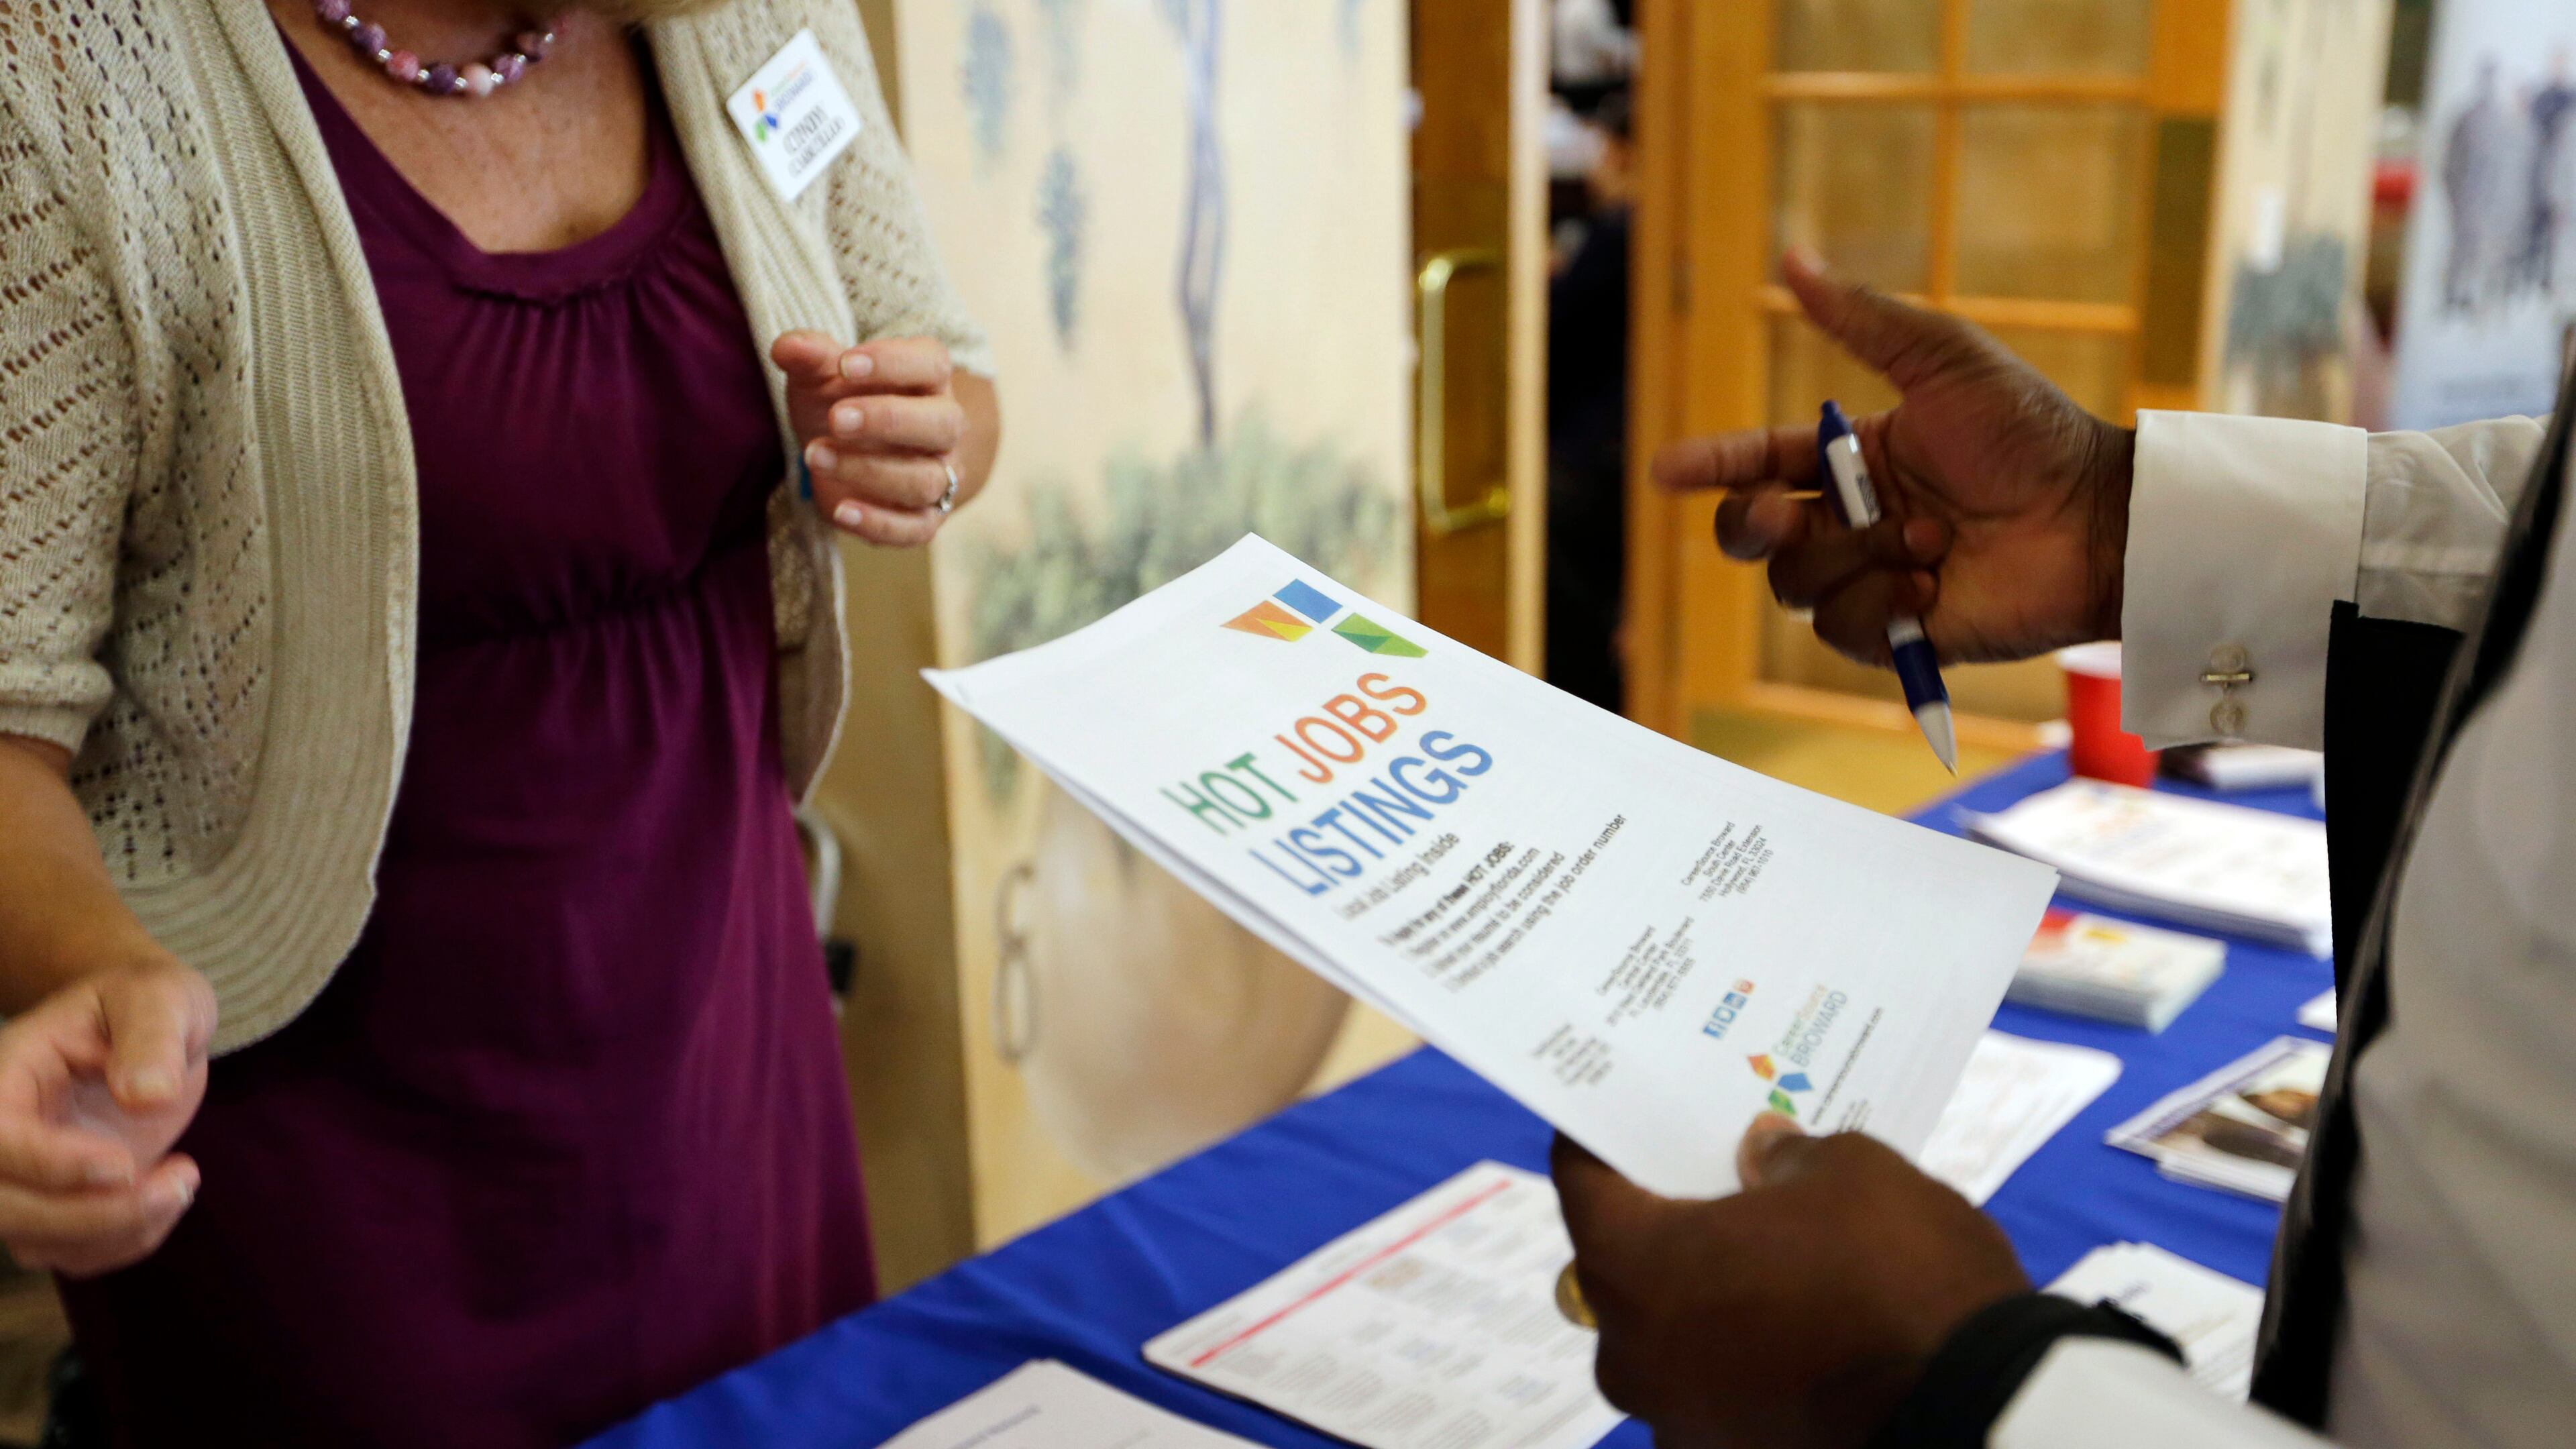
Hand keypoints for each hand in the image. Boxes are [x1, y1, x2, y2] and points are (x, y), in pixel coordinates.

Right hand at [0, 957, 214, 1276]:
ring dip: (121, 1231)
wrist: (146, 1029)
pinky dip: (130, 1241)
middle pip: (5, 1208)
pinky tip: (172, 1191)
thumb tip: (146, 1097)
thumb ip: (151, 1036)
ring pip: (37, 1242)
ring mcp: (23, 1178)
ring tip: (185, 1179)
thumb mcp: (157, 997)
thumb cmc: (146, 1003)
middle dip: (93, 1215)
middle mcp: (1, 1133)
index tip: (125, 1165)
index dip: (51, 1165)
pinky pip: (75, 1254)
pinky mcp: (55, 1208)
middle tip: (180, 1182)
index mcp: (4, 1078)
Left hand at [772, 332, 966, 548]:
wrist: (848, 453)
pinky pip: (917, 529)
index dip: (892, 363)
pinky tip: (840, 510)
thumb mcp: (821, 376)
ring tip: (815, 456)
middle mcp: (944, 427)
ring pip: (925, 479)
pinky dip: (879, 524)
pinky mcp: (925, 518)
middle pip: (942, 424)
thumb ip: (809, 358)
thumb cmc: (840, 402)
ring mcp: (940, 475)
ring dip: (870, 471)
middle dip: (888, 420)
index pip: (930, 363)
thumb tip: (787, 347)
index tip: (844, 364)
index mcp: (929, 379)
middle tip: (835, 418)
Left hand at [1551, 1116, 2027, 1448]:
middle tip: (1712, 1174)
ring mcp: (1681, 1422)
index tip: (1619, 1111)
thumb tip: (1766, 1158)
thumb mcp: (1854, 1173)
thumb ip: (1790, 1158)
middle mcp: (1634, 1357)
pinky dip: (1747, 1349)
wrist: (1983, 1413)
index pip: (1582, 1184)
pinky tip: (1802, 1314)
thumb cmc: (1899, 1275)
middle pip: (1622, 1264)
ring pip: (1671, 1333)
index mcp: (1635, 1270)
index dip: (1601, 1138)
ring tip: (1773, 1248)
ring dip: (1708, 1292)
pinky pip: (1719, 1384)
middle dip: (1665, 1219)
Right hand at [1656, 252, 2134, 666]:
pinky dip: (1879, 605)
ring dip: (1854, 557)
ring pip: (1795, 585)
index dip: (1711, 465)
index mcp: (1855, 457)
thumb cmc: (2029, 434)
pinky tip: (1930, 585)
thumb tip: (1793, 260)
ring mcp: (1872, 579)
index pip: (1759, 461)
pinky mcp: (1898, 634)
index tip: (1666, 471)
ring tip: (1927, 542)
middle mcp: (1853, 519)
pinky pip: (1842, 630)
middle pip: (1753, 534)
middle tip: (1787, 514)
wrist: (2094, 520)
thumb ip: (1863, 321)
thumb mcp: (1944, 361)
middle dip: (1754, 525)